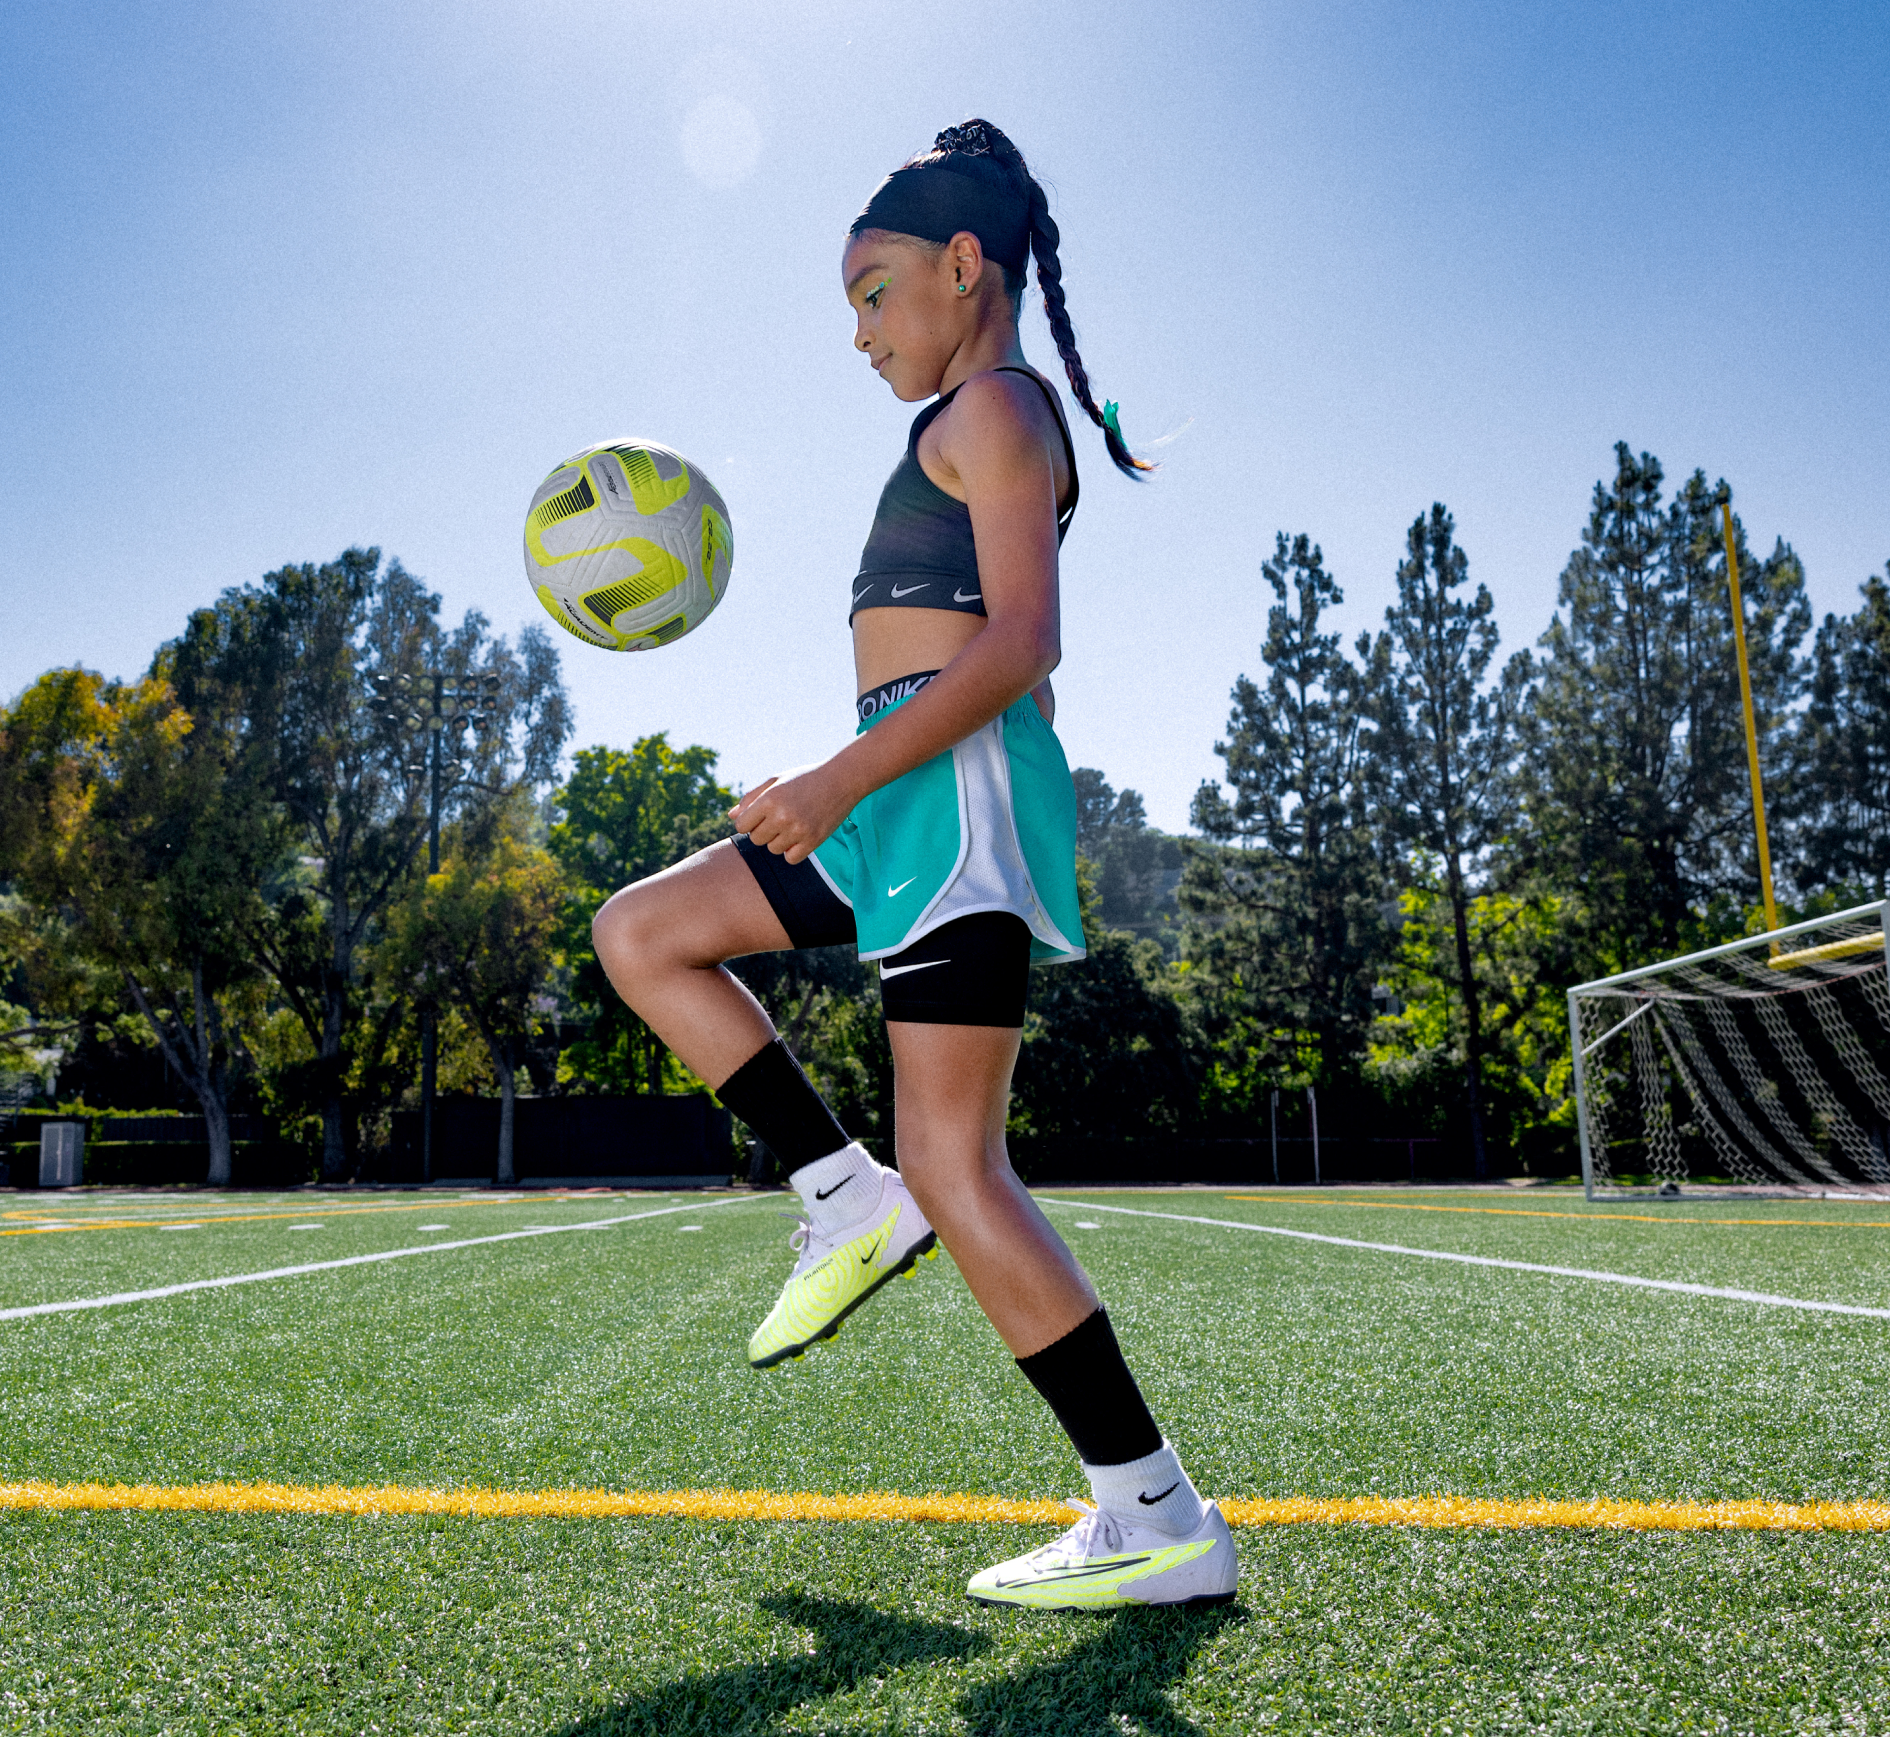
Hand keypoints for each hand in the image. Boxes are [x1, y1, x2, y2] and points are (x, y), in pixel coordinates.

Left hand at [729, 760, 856, 864]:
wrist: (842, 780)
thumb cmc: (804, 779)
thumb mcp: (776, 781)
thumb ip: (751, 798)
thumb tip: (732, 817)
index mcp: (769, 799)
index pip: (741, 825)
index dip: (749, 822)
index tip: (761, 815)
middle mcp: (782, 816)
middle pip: (756, 839)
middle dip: (764, 831)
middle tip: (780, 818)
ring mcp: (798, 830)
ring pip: (773, 849)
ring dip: (779, 840)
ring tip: (793, 823)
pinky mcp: (813, 841)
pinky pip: (791, 858)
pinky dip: (793, 851)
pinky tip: (801, 836)